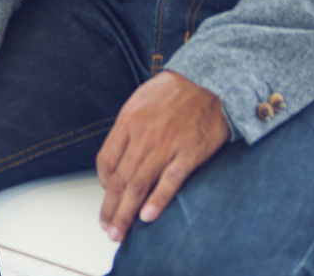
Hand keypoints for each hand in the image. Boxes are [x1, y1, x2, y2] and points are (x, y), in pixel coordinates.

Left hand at [95, 70, 231, 239]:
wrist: (210, 81)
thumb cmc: (174, 92)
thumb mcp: (141, 101)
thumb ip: (128, 128)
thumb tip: (118, 157)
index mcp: (129, 121)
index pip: (106, 161)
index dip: (103, 185)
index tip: (107, 197)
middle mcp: (144, 134)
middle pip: (120, 179)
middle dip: (111, 208)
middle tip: (107, 229)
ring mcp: (167, 144)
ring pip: (139, 184)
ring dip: (126, 213)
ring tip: (119, 232)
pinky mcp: (189, 152)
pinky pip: (170, 181)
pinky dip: (157, 200)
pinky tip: (147, 217)